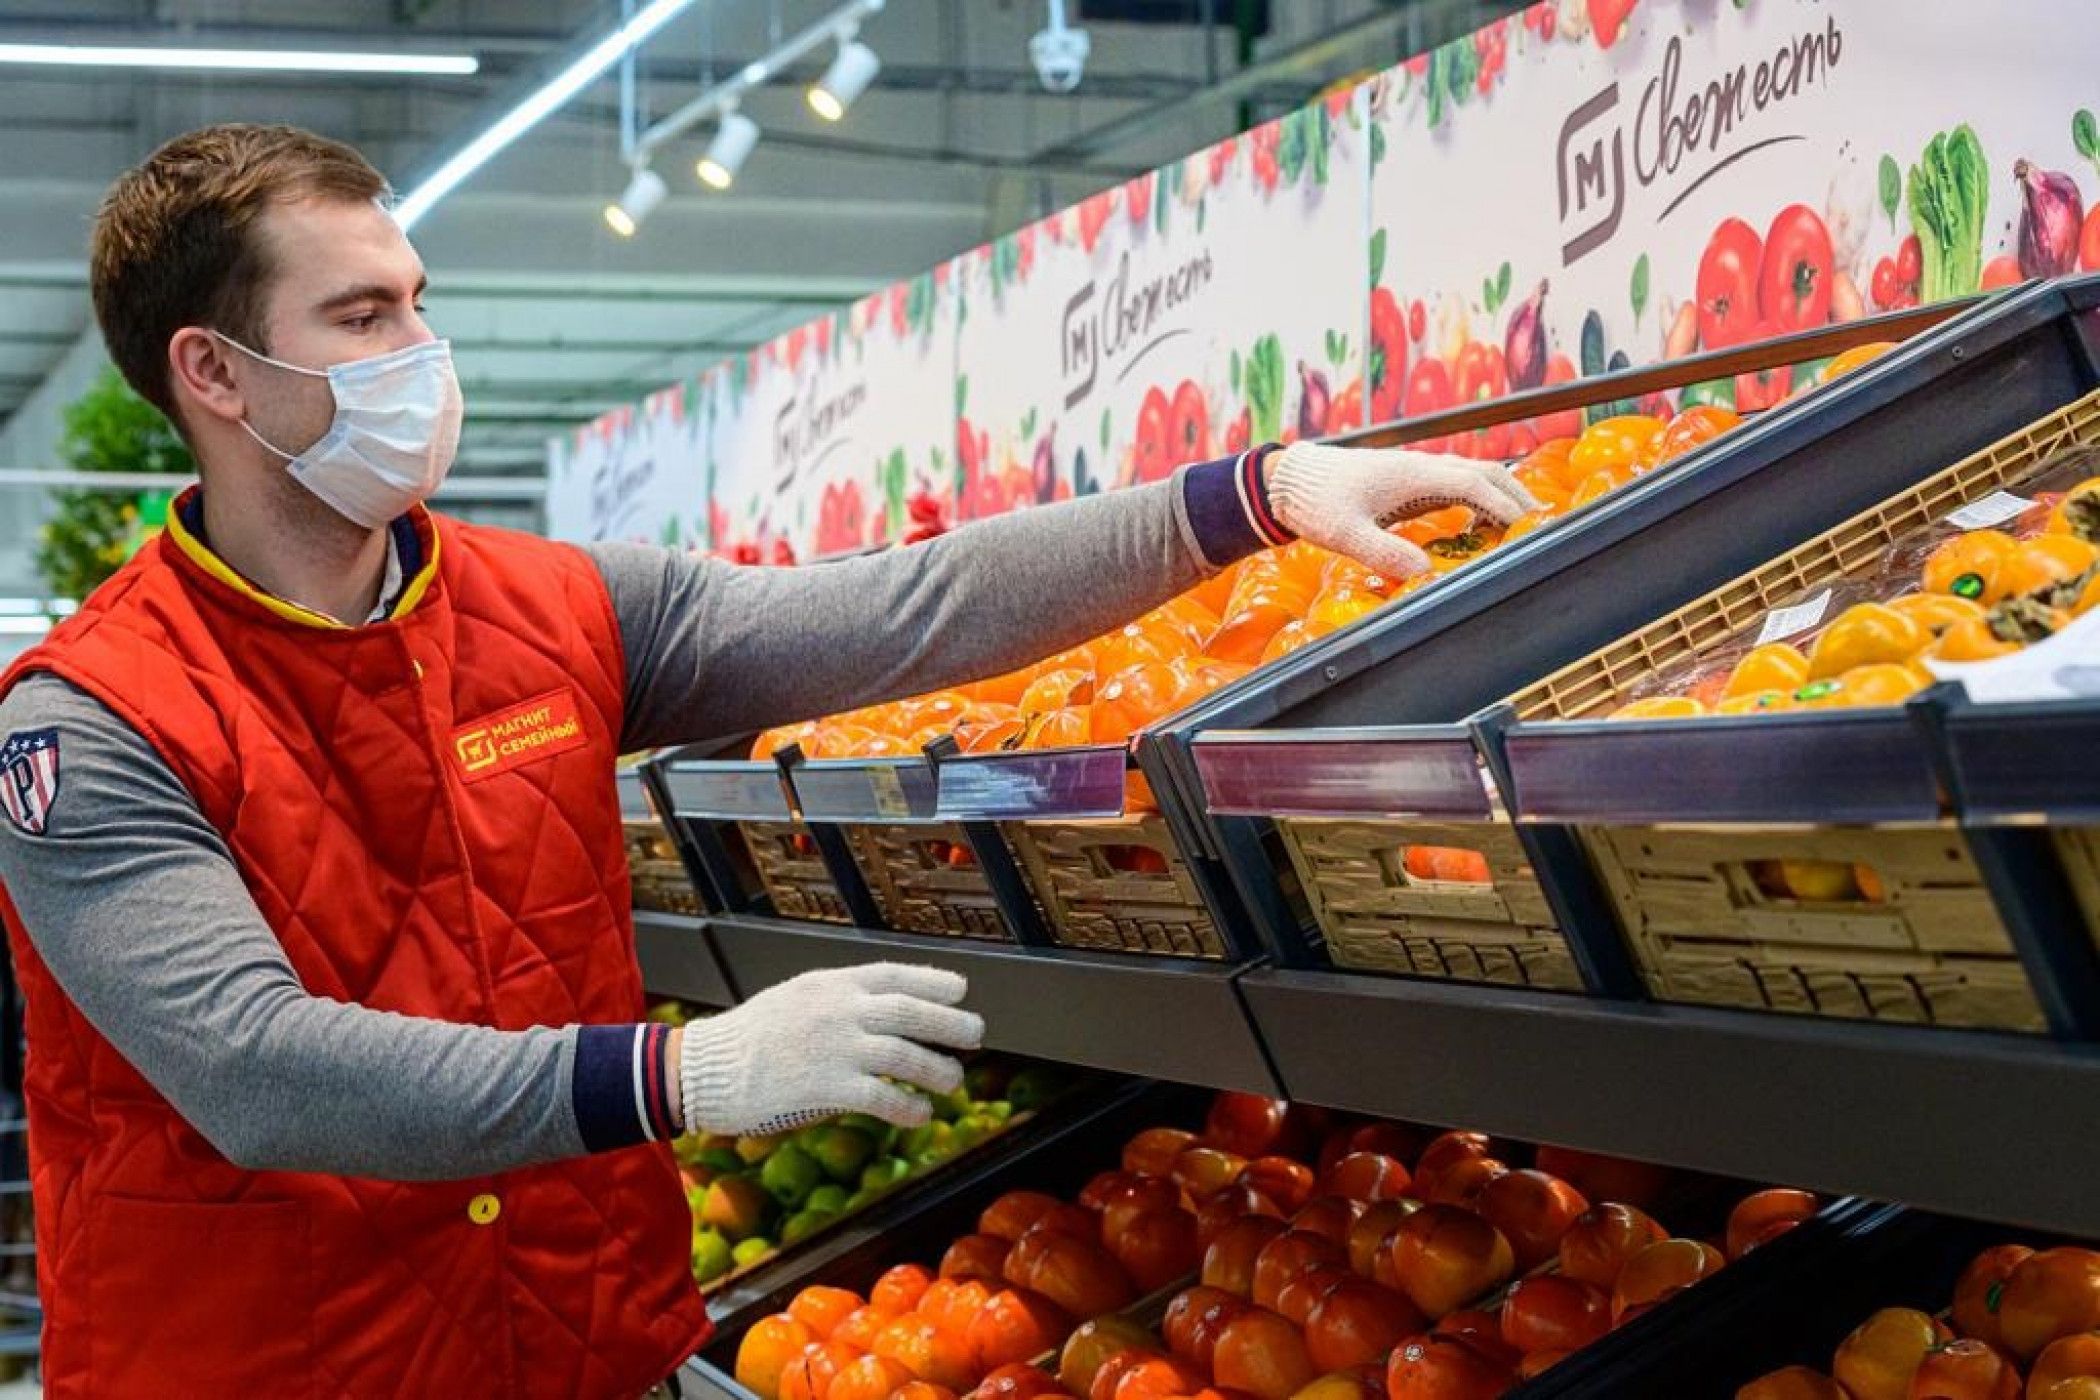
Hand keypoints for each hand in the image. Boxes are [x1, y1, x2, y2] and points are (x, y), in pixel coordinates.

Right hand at [678, 963, 984, 1134]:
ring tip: (953, 1080)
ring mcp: (835, 1047)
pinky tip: (919, 1114)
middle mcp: (839, 1010)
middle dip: (950, 1022)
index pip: (894, 974)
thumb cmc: (751, 1037)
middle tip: (976, 1033)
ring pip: (904, 1055)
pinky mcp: (826, 1087)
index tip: (960, 989)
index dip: (933, 981)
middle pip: (910, 1011)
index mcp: (831, 984)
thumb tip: (883, 1011)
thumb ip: (839, 1001)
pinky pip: (882, 1097)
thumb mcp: (797, 998)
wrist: (704, 1068)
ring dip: (937, 1069)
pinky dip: (908, 1107)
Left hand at [1264, 442, 1540, 578]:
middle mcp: (1422, 467)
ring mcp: (1417, 472)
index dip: (1506, 506)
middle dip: (1518, 497)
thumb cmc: (1315, 501)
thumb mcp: (1345, 533)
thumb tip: (1423, 572)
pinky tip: (1483, 522)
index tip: (1529, 529)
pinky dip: (1480, 499)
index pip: (1475, 484)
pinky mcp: (1409, 482)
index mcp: (1414, 474)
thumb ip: (1382, 551)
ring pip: (1474, 476)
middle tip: (1543, 525)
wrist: (1289, 480)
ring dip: (1502, 495)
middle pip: (1486, 473)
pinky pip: (1456, 485)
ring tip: (1524, 524)